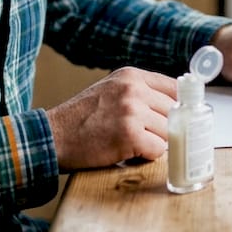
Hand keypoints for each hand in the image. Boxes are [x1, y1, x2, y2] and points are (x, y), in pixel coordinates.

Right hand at [45, 67, 176, 170]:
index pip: (174, 87)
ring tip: (132, 144)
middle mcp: (133, 89)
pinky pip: (158, 149)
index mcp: (131, 76)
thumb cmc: (81, 118)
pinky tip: (129, 152)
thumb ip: (139, 92)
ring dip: (155, 143)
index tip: (178, 118)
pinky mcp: (129, 134)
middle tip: (146, 136)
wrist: (52, 136)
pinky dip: (147, 156)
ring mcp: (132, 110)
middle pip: (174, 111)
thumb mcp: (110, 91)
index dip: (178, 106)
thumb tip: (175, 105)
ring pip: (169, 131)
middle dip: (165, 128)